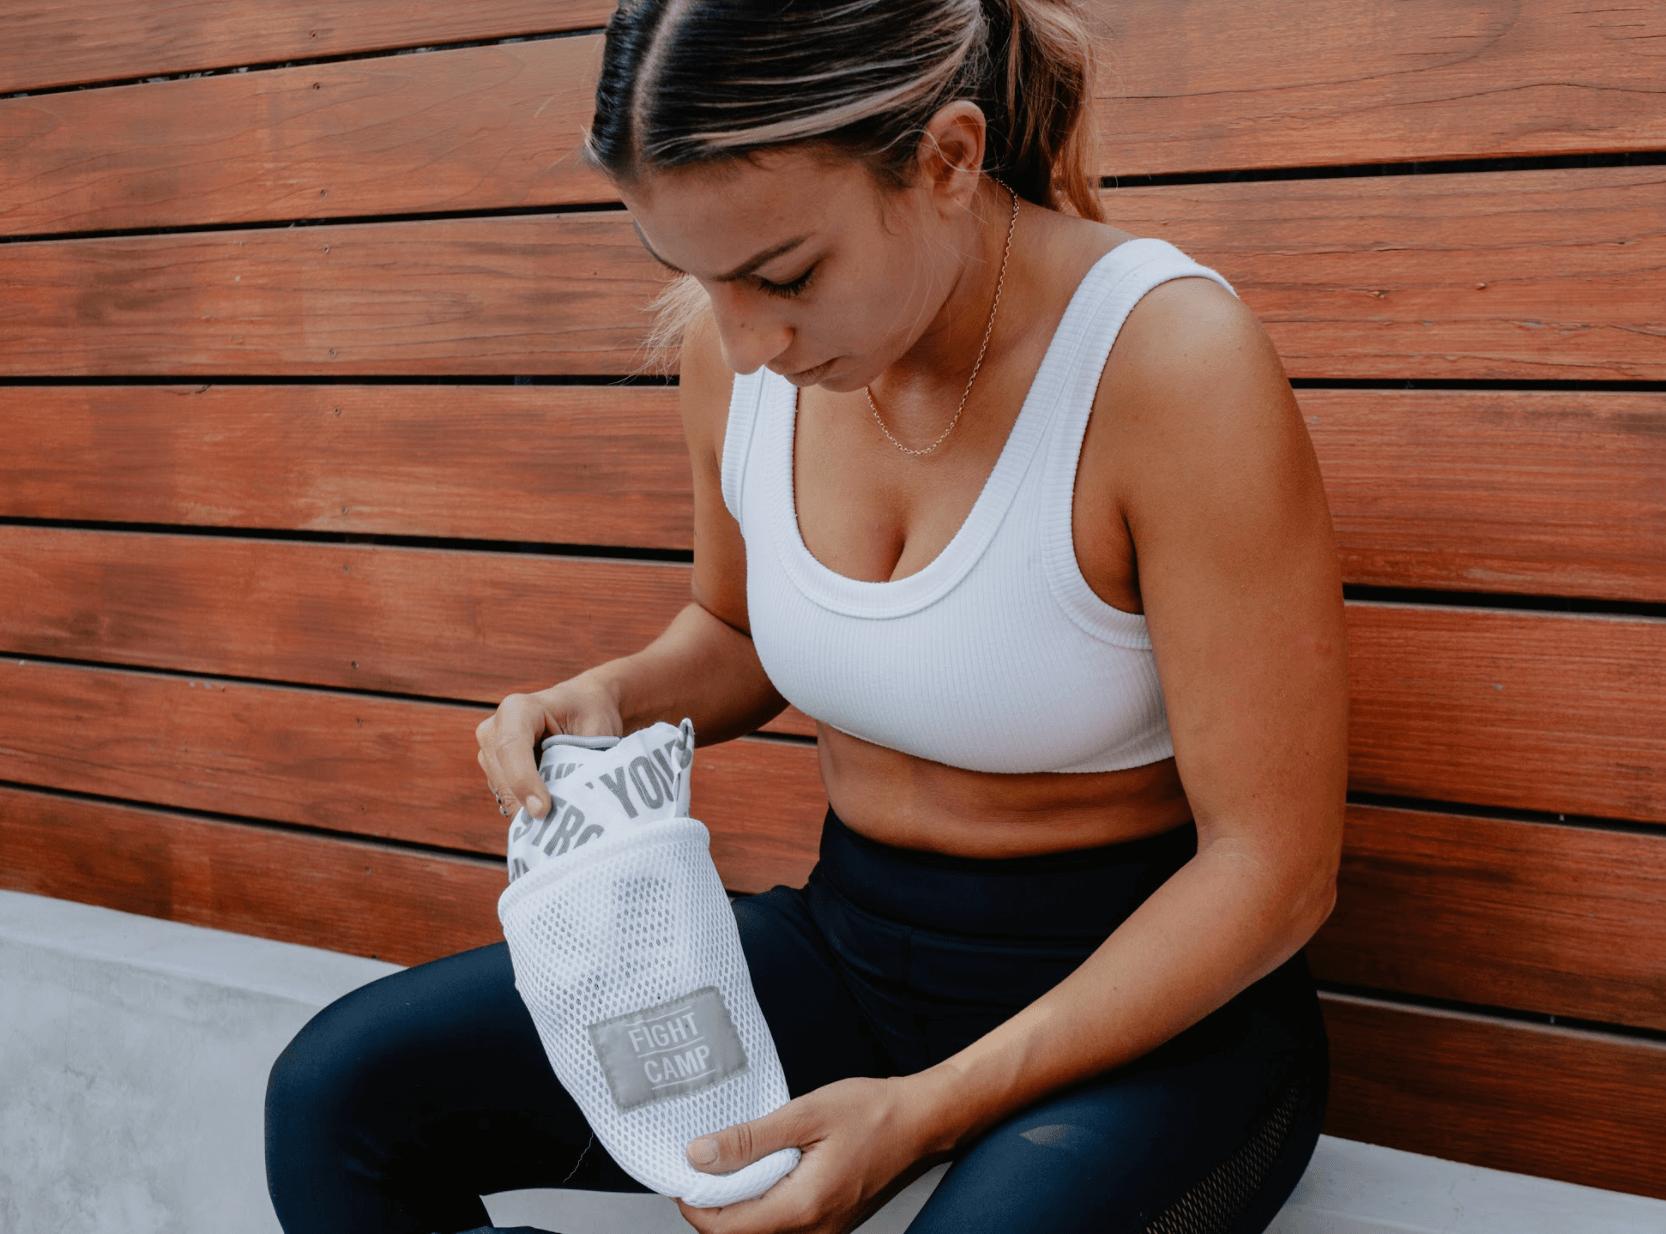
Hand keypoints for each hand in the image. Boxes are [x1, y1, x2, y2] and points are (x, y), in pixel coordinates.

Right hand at [475, 673, 624, 821]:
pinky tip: (553, 813)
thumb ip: (579, 761)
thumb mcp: (594, 730)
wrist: (583, 706)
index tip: (543, 810)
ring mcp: (490, 752)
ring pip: (503, 793)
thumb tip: (572, 800)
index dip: (524, 781)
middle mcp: (495, 729)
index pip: (511, 747)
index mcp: (518, 709)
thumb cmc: (591, 714)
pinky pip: (508, 799)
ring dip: (530, 809)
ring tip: (562, 817)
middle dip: (528, 804)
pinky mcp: (495, 773)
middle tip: (560, 826)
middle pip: (503, 776)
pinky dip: (529, 810)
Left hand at [674, 1074, 948, 1233]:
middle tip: (702, 1162)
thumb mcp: (806, 1114)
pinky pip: (783, 1225)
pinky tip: (761, 1169)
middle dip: (712, 1205)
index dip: (694, 1204)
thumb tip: (700, 1155)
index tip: (683, 1171)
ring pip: (761, 1233)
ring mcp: (823, 1232)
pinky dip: (762, 1202)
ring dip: (737, 1205)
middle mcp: (813, 1232)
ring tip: (729, 1161)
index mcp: (803, 1208)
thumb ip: (750, 1139)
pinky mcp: (829, 1224)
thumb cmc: (873, 1112)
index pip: (726, 1229)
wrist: (922, 1122)